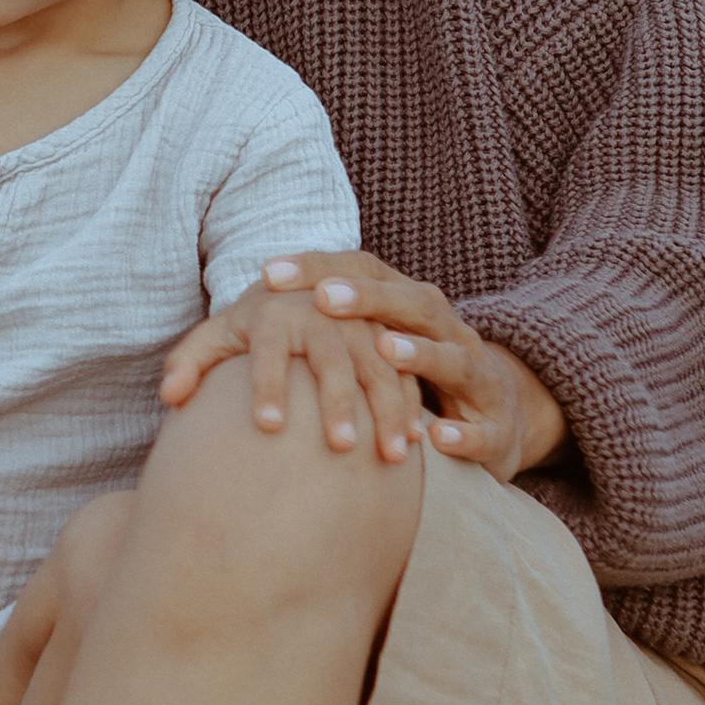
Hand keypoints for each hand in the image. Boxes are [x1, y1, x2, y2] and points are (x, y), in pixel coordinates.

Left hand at [160, 279, 421, 462]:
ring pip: (381, 364)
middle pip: (331, 356)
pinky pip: (409, 368)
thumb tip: (169, 395)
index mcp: (275, 309)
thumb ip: (190, 362)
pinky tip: (418, 443)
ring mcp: (363, 323)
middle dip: (338, 400)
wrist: (307, 290)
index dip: (267, 384)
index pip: (269, 346)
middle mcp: (323, 311)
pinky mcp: (393, 336)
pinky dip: (414, 403)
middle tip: (339, 447)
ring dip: (388, 409)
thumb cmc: (254, 327)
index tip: (266, 427)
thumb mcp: (219, 337)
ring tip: (389, 456)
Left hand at [251, 253, 566, 478]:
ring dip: (420, 353)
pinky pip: (482, 429)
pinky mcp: (496, 427)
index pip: (364, 273)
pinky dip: (462, 432)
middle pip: (410, 303)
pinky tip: (437, 436)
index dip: (319, 268)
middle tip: (323, 300)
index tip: (268, 273)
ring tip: (385, 351)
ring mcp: (476, 374)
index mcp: (408, 305)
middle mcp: (446, 329)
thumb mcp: (363, 349)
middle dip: (368, 300)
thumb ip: (304, 339)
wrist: (499, 416)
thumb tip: (205, 354)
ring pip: (452, 356)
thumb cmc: (406, 377)